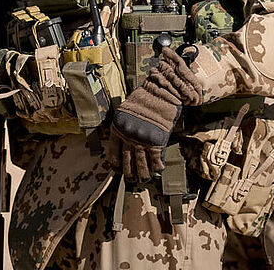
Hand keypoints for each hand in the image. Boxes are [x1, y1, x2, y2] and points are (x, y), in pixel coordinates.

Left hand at [111, 46, 201, 182]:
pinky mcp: (156, 142)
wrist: (159, 93)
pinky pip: (155, 159)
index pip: (114, 151)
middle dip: (129, 172)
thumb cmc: (143, 100)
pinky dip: (157, 166)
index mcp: (118, 128)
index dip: (115, 162)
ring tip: (143, 179)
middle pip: (127, 160)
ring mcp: (142, 140)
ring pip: (141, 163)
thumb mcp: (126, 112)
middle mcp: (129, 136)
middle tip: (131, 179)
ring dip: (142, 173)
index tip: (116, 169)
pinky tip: (158, 170)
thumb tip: (125, 141)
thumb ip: (125, 127)